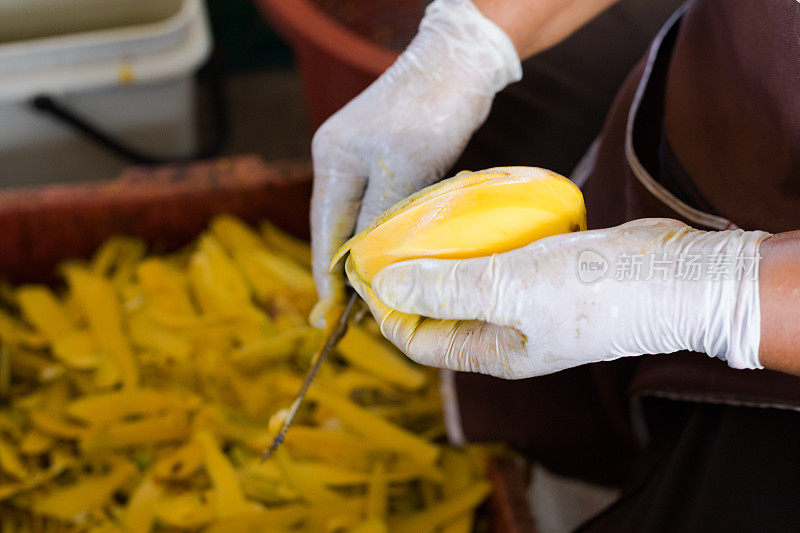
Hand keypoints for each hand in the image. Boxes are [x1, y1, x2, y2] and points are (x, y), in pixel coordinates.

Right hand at [310, 0, 521, 326]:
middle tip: (355, 313)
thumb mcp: (404, 168)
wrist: (460, 63)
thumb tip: (363, 265)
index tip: (330, 315)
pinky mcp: (389, 157)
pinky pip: (381, 205)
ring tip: (373, 293)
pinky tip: (396, 254)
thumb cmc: (431, 110)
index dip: (328, 276)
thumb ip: (380, 217)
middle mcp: (339, 160)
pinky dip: (387, 232)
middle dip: (346, 269)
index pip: (324, 231)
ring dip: (368, 253)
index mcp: (332, 160)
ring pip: (361, 218)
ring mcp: (363, 157)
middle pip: (337, 227)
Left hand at [353, 219, 770, 377]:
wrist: (675, 278)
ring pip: (466, 283)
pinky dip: (480, 240)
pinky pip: (496, 261)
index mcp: (491, 352)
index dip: (385, 309)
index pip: (417, 340)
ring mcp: (525, 305)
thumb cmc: (593, 292)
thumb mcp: (510, 288)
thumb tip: (385, 288)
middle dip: (410, 280)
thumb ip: (446, 289)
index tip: (365, 268)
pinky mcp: (544, 276)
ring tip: (424, 219)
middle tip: (391, 237)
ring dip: (444, 256)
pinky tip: (473, 212)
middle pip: (437, 311)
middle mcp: (503, 334)